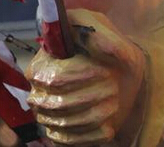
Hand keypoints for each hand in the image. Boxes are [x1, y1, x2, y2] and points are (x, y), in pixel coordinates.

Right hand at [26, 9, 145, 145]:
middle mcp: (38, 92)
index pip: (55, 78)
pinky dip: (95, 133)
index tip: (105, 71)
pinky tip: (109, 124)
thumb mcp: (113, 39)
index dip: (82, 76)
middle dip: (93, 95)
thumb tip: (80, 28)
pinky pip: (70, 141)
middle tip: (113, 86)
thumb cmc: (115, 57)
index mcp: (43, 64)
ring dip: (98, 112)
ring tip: (114, 100)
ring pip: (66, 123)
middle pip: (59, 103)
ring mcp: (45, 115)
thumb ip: (98, 35)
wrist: (125, 81)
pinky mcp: (57, 134)